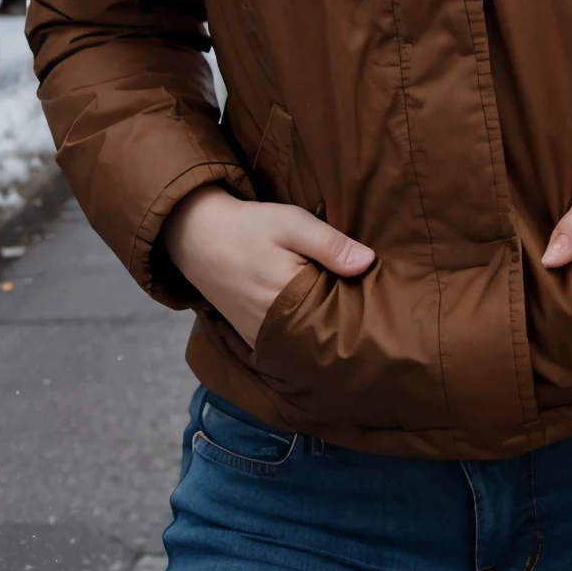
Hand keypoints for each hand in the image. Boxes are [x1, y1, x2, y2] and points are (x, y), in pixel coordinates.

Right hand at [164, 185, 373, 348]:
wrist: (197, 235)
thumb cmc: (249, 227)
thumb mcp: (291, 223)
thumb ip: (329, 244)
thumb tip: (369, 263)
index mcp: (287, 299)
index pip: (335, 316)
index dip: (356, 309)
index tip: (374, 301)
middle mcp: (272, 327)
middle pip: (319, 335)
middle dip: (340, 326)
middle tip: (365, 315)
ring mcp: (258, 336)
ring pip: (301, 345)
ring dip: (319, 334)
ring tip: (344, 322)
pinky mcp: (249, 337)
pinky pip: (282, 347)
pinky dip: (298, 339)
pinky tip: (313, 327)